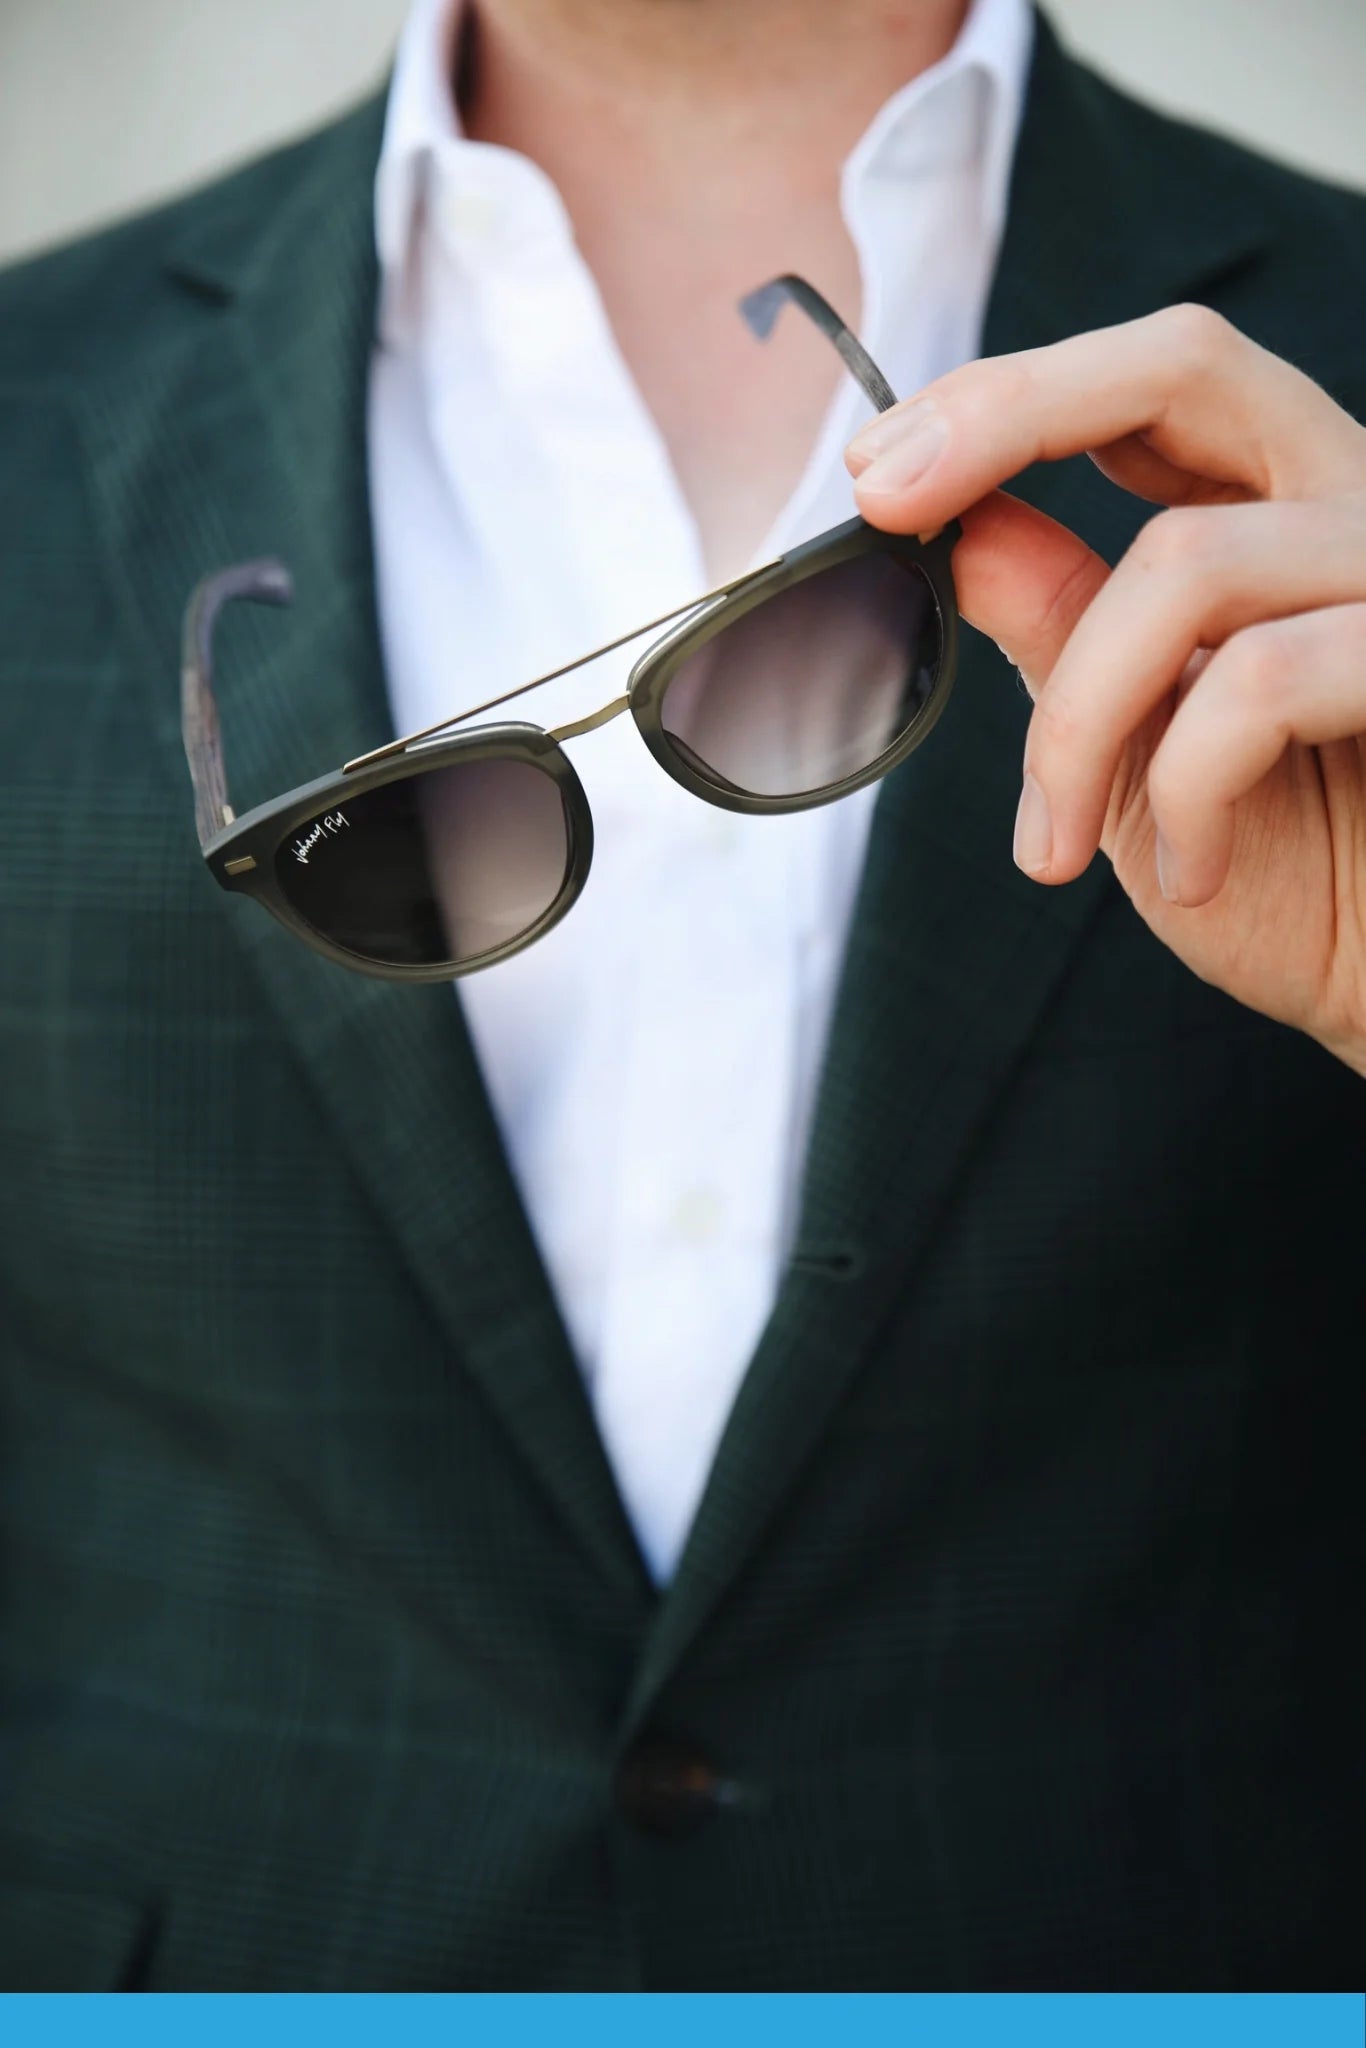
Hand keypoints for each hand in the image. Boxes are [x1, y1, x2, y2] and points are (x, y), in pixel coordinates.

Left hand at [845, 306, 1365, 1073]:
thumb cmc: (1301, 880)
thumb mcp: (1141, 753)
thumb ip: (1068, 633)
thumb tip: (960, 531)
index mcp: (1284, 506)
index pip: (1150, 380)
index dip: (1004, 397)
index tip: (874, 473)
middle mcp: (1356, 504)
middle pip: (1185, 362)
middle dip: (1008, 415)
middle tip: (884, 498)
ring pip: (1187, 562)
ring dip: (1074, 723)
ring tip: (1054, 845)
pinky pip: (1266, 681)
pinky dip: (1189, 790)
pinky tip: (1192, 877)